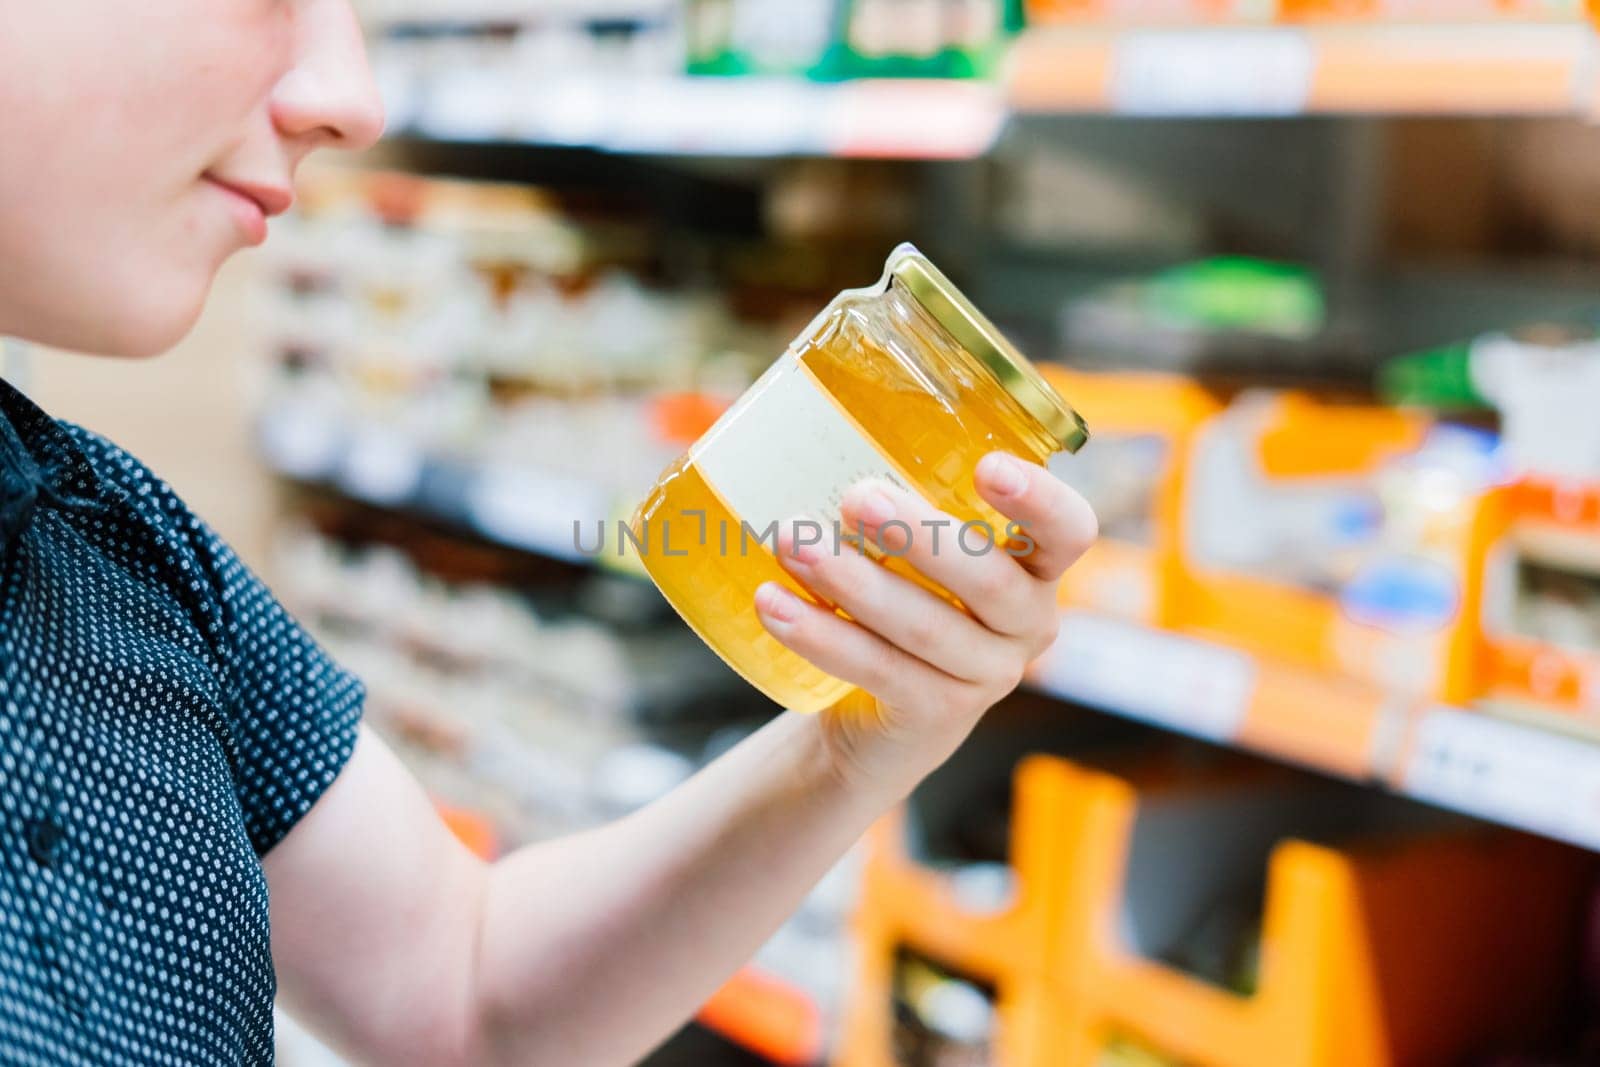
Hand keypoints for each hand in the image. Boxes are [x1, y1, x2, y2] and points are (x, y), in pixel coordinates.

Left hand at [754, 452, 1097, 798]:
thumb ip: (895, 494)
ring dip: (853, 582)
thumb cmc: (898, 601)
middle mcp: (1027, 623)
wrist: (876, 718)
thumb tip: (802, 411)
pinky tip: (774, 606)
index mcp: (1035, 568)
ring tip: (791, 543)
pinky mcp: (937, 716)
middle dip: (918, 535)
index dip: (1041, 500)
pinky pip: (881, 671)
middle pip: (988, 578)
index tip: (989, 466)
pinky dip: (823, 636)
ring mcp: (987, 676)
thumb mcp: (913, 551)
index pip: (1070, 530)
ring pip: (925, 627)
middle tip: (855, 497)